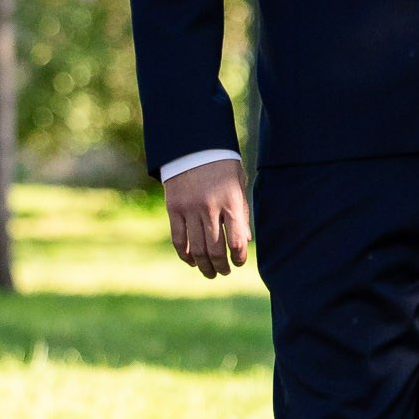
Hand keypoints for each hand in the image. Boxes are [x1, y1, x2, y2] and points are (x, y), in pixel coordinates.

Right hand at [164, 155, 251, 276]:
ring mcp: (190, 209)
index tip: (239, 262)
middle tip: (224, 272)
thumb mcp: (238, 184)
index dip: (239, 258)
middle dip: (221, 266)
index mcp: (230, 201)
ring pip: (197, 249)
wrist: (193, 145)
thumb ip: (241, 213)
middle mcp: (210, 208)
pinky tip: (192, 261)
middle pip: (215, 250)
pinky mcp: (173, 209)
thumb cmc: (222, 166)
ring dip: (204, 266)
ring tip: (210, 272)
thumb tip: (245, 242)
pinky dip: (185, 254)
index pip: (237, 241)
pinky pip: (179, 239)